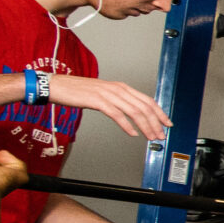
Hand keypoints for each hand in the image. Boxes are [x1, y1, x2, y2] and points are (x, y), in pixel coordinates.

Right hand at [45, 74, 172, 140]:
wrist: (57, 86)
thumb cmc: (78, 91)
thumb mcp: (104, 94)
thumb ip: (118, 101)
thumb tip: (132, 113)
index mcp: (122, 87)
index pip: (147, 100)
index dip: (159, 112)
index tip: (166, 123)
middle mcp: (118, 89)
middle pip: (144, 107)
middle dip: (156, 122)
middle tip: (161, 135)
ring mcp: (108, 94)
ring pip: (134, 111)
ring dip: (145, 126)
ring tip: (150, 137)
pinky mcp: (98, 101)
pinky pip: (117, 114)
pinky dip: (127, 125)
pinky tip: (132, 133)